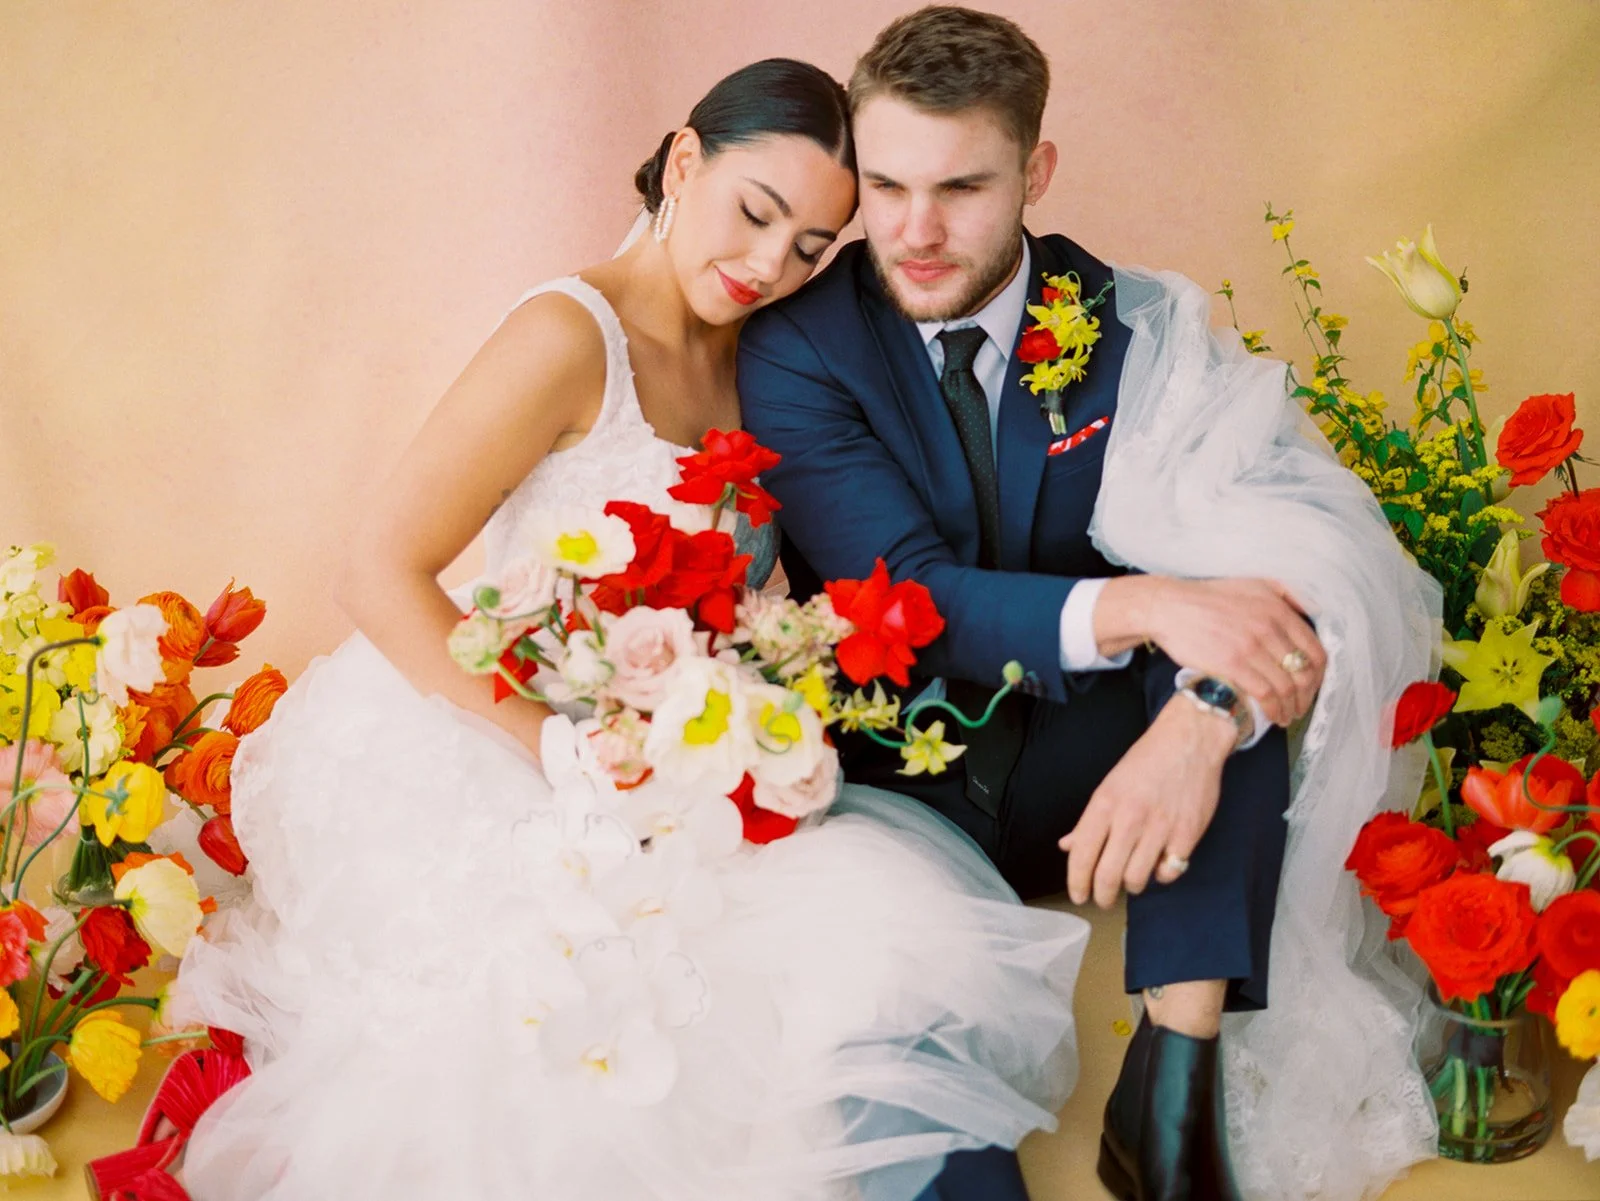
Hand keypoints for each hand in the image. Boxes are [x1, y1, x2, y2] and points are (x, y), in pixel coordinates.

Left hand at [1058, 696, 1232, 907]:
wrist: (1189, 740)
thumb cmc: (1146, 761)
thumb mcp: (1109, 785)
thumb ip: (1088, 820)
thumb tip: (1067, 846)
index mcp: (1105, 804)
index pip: (1082, 855)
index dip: (1077, 882)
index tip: (1078, 895)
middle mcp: (1130, 818)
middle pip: (1108, 875)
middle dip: (1102, 895)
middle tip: (1103, 899)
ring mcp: (1160, 828)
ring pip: (1137, 879)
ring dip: (1132, 887)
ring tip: (1131, 881)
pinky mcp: (1187, 835)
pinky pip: (1169, 872)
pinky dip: (1161, 876)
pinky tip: (1158, 866)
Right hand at [1103, 576, 1325, 727]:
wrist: (1171, 607)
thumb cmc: (1210, 597)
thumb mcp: (1255, 583)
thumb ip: (1287, 594)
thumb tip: (1312, 610)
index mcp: (1279, 610)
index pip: (1315, 650)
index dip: (1318, 675)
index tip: (1312, 686)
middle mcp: (1270, 627)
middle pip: (1304, 672)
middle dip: (1307, 696)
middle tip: (1301, 707)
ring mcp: (1251, 647)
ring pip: (1287, 686)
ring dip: (1291, 707)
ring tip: (1286, 716)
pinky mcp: (1232, 664)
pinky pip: (1265, 693)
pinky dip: (1273, 709)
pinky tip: (1272, 716)